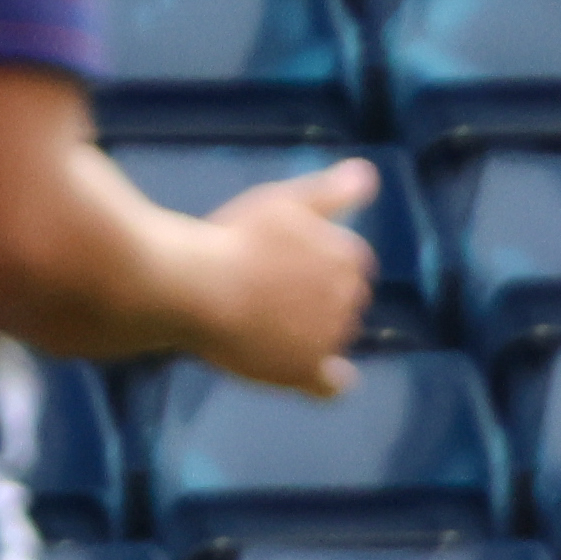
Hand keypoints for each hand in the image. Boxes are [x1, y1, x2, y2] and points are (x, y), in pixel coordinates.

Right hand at [193, 158, 379, 395]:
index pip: (349, 262)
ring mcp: (328, 337)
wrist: (192, 287)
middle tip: (266, 289)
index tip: (284, 259)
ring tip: (261, 319)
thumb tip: (368, 174)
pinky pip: (331, 384)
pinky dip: (327, 380)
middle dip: (316, 295)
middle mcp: (349, 298)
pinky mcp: (302, 370)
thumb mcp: (283, 202)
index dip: (317, 261)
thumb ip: (330, 192)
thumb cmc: (232, 238)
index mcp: (349, 256)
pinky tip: (317, 376)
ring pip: (331, 336)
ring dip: (310, 330)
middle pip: (342, 300)